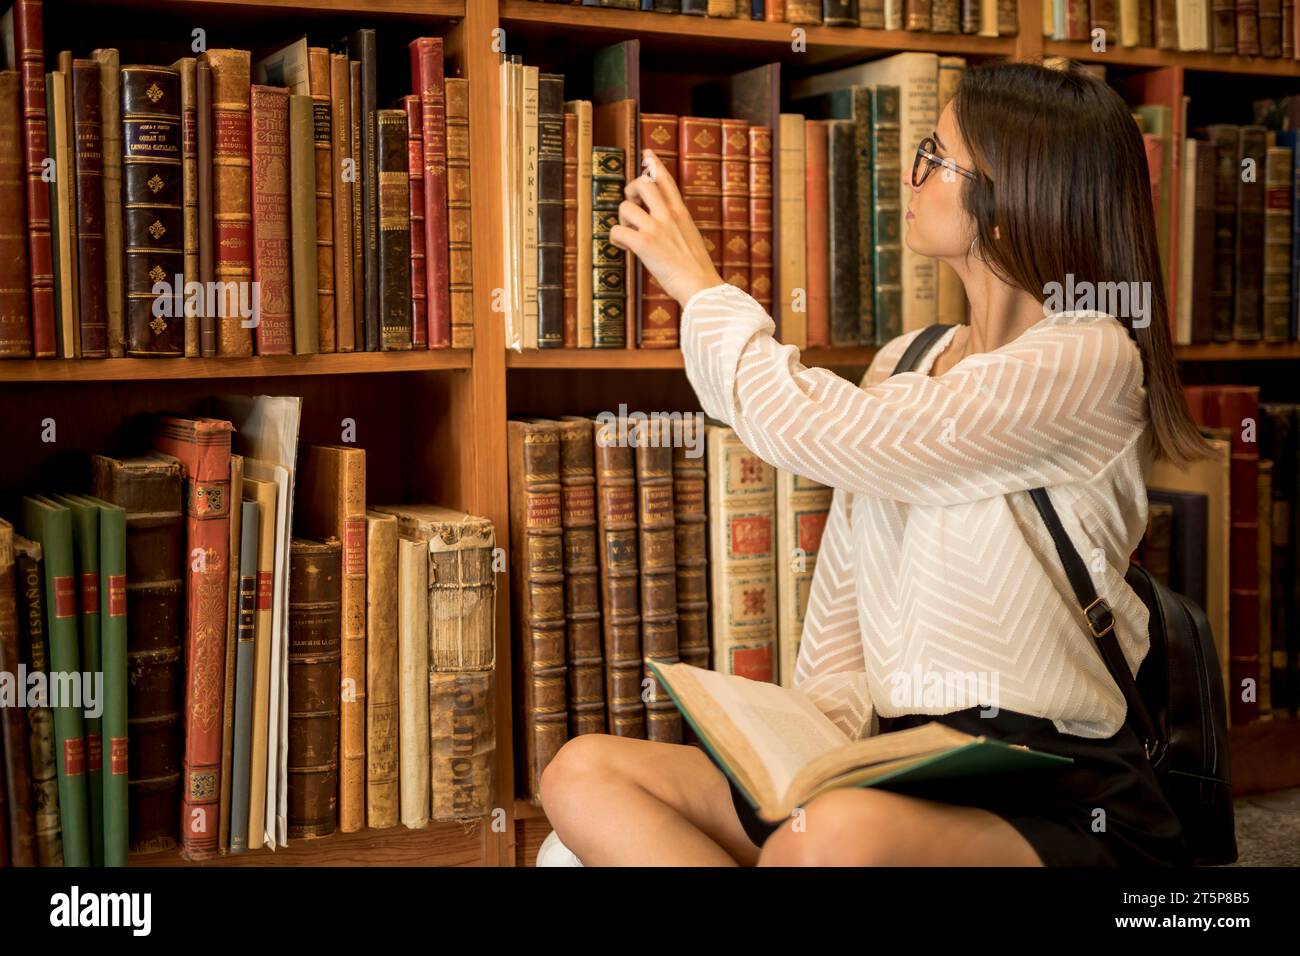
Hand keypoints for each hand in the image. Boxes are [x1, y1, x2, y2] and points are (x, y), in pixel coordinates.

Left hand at [609, 148, 725, 307]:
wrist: (701, 286)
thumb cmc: (696, 270)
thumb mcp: (691, 239)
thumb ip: (676, 228)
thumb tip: (659, 229)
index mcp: (681, 213)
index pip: (666, 181)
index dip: (655, 164)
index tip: (647, 153)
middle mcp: (668, 215)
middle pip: (642, 183)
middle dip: (630, 191)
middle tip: (631, 207)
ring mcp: (656, 228)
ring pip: (624, 206)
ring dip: (621, 220)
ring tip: (628, 235)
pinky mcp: (644, 243)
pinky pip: (616, 231)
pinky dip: (615, 239)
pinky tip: (622, 247)